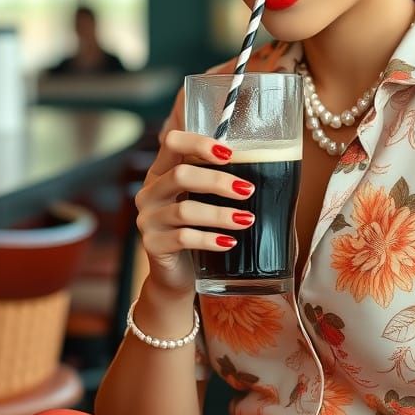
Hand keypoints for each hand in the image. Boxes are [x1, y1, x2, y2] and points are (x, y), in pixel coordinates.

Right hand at [135, 128, 253, 297]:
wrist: (179, 272)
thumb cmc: (199, 226)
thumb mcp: (203, 198)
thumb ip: (218, 179)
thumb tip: (267, 164)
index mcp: (162, 170)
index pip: (173, 142)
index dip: (199, 143)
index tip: (229, 153)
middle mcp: (150, 191)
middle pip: (180, 175)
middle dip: (217, 181)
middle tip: (247, 190)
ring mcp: (148, 219)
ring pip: (184, 210)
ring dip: (220, 214)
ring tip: (247, 219)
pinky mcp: (152, 245)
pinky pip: (183, 238)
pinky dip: (210, 239)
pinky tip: (229, 242)